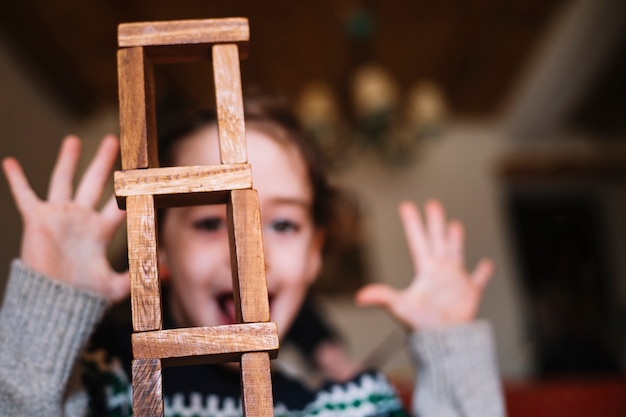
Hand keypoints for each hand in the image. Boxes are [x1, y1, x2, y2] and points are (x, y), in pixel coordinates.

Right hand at [2, 135, 128, 300]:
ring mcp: (59, 217)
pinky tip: (10, 162)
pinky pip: (24, 195)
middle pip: (95, 183)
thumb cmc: (83, 295)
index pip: (120, 204)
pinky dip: (17, 180)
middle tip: (113, 140)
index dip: (132, 191)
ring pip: (63, 181)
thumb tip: (169, 271)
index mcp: (101, 231)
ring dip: (68, 160)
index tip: (142, 173)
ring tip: (73, 140)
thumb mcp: (115, 286)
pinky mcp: (37, 220)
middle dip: (103, 162)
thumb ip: (140, 275)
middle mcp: (81, 219)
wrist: (52, 301)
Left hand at [355, 200, 492, 330]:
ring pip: (455, 252)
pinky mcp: (470, 292)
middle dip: (434, 222)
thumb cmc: (422, 324)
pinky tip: (487, 263)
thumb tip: (358, 296)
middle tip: (433, 203)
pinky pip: (478, 279)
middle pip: (436, 240)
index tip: (407, 205)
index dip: (412, 223)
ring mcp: (455, 280)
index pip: (417, 240)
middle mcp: (439, 270)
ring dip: (455, 239)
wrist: (445, 341)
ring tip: (454, 224)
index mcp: (425, 269)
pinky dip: (483, 272)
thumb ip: (382, 297)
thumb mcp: (401, 307)